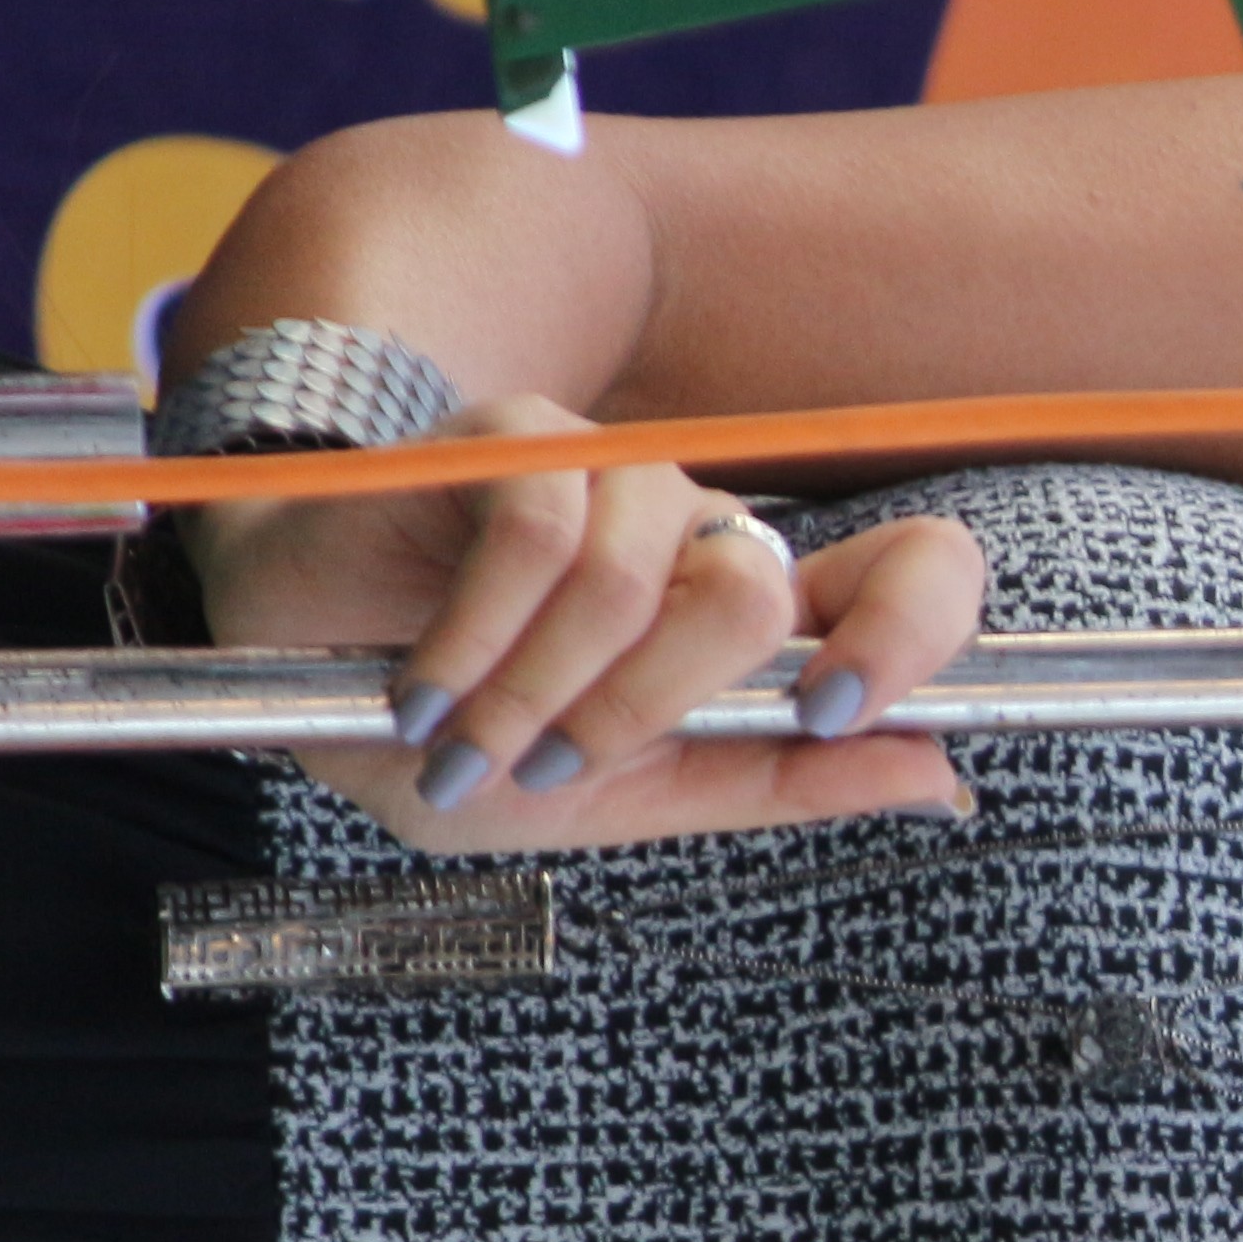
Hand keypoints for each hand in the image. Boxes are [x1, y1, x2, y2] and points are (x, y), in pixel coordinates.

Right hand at [184, 393, 986, 851]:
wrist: (296, 675)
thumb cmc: (466, 733)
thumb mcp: (625, 799)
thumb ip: (775, 783)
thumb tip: (946, 781)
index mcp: (754, 623)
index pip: (917, 570)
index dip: (912, 629)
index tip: (830, 708)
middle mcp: (703, 535)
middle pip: (760, 585)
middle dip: (650, 704)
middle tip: (550, 765)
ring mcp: (612, 478)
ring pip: (641, 567)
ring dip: (544, 688)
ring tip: (465, 743)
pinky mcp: (515, 442)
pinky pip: (537, 529)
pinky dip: (481, 635)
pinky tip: (428, 690)